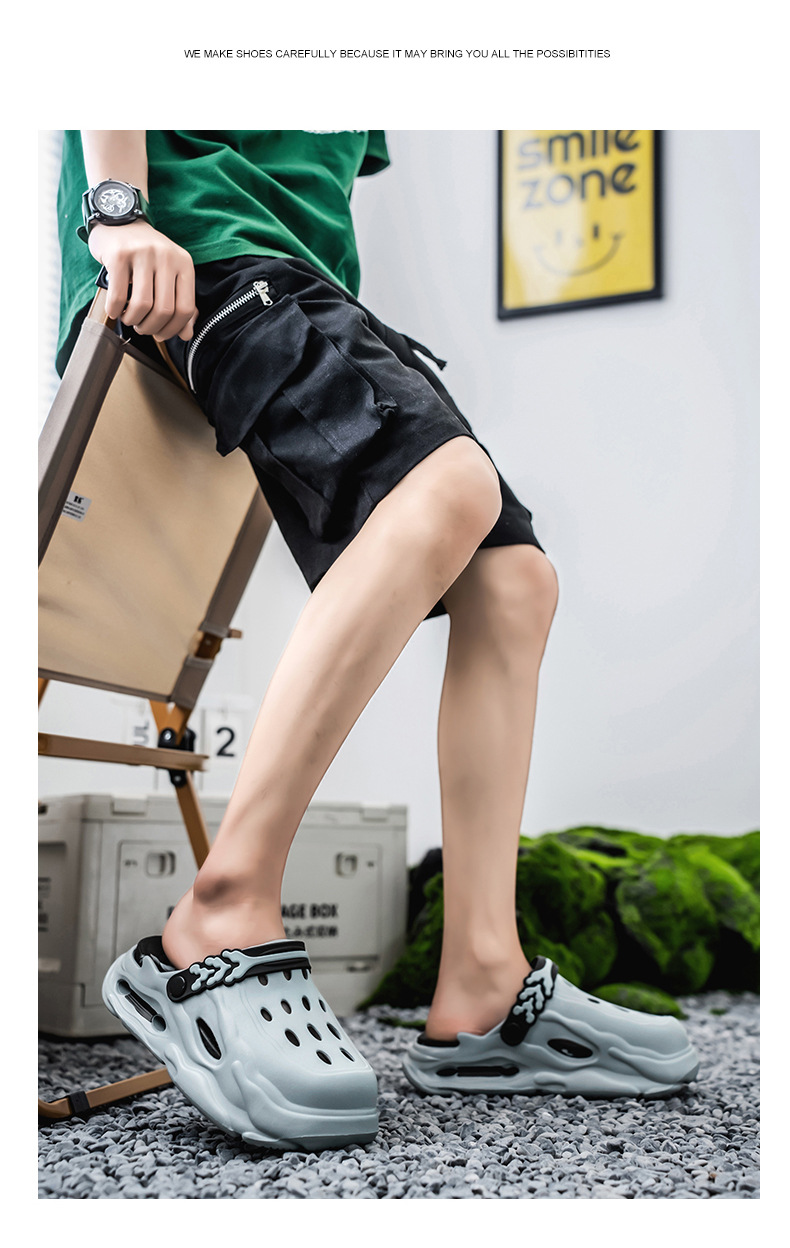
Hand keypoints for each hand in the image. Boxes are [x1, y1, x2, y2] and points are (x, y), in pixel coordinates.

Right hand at [88, 220, 197, 340]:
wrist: (120, 219)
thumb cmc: (146, 254)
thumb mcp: (169, 273)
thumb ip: (180, 302)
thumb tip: (186, 335)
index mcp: (184, 263)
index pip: (185, 308)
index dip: (173, 329)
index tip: (161, 335)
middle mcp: (166, 256)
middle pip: (164, 310)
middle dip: (151, 327)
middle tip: (141, 328)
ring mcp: (142, 253)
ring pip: (142, 305)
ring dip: (133, 320)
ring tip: (128, 318)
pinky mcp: (119, 254)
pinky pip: (118, 295)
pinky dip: (115, 310)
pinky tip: (114, 310)